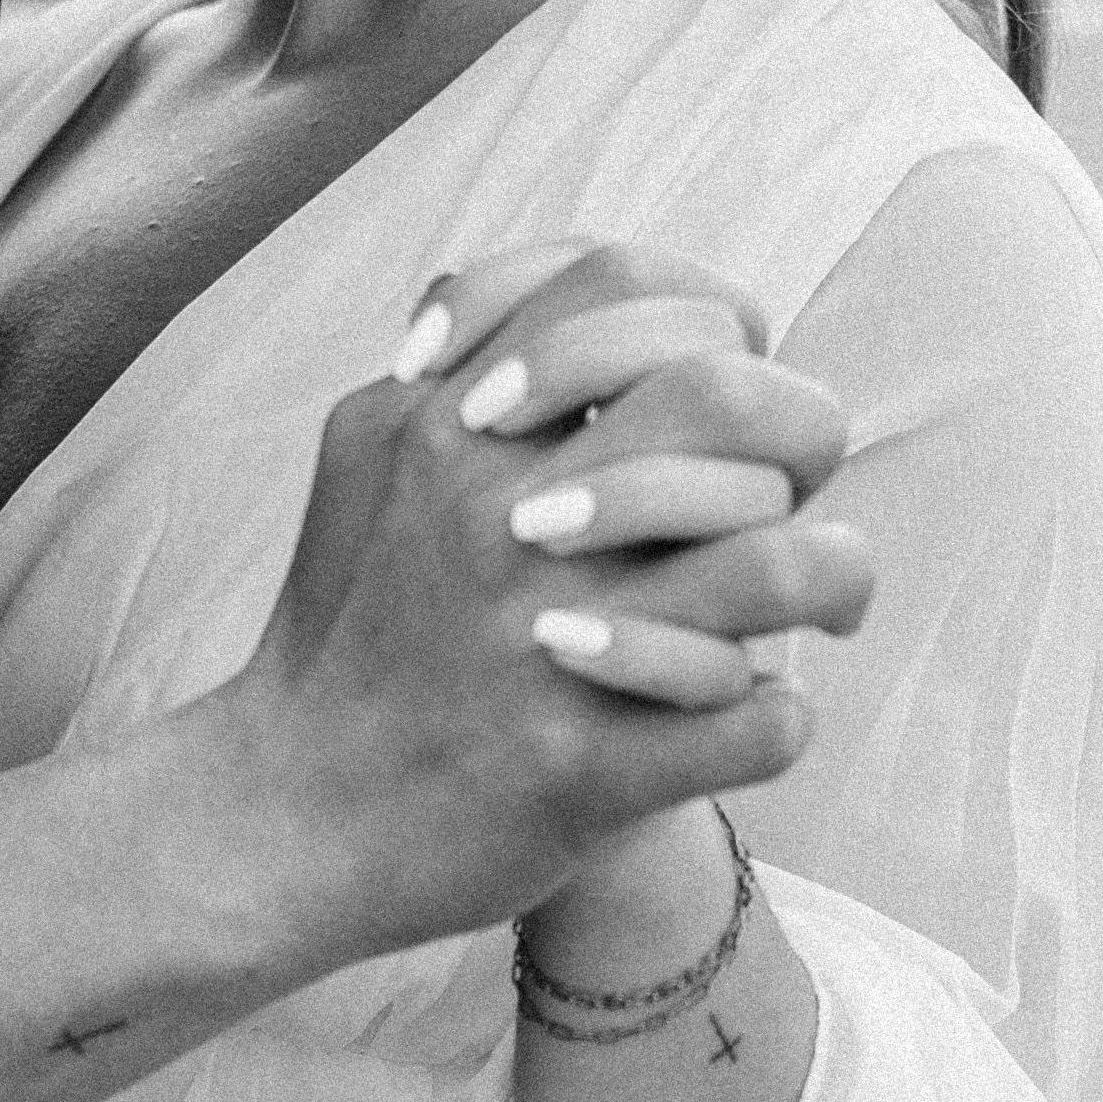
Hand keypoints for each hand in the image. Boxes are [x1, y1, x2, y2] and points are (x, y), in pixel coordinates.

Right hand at [200, 241, 874, 968]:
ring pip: (775, 563)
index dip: (713, 321)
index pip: (628, 284)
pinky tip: (750, 710)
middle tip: (795, 488)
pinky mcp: (583, 773)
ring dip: (821, 576)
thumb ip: (463, 362)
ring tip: (820, 605)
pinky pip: (760, 723)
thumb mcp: (371, 452)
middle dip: (797, 434)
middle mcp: (501, 516)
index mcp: (451, 425)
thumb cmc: (350, 630)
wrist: (281, 816)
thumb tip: (578, 304)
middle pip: (725, 398)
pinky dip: (778, 713)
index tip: (724, 384)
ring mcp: (546, 644)